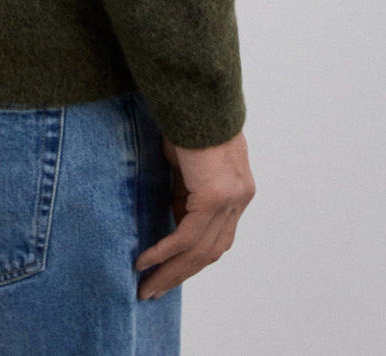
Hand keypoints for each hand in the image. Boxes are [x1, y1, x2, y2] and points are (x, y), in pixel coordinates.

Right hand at [135, 128, 254, 300]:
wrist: (197, 94)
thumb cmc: (188, 120)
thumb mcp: (186, 164)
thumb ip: (186, 193)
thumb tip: (175, 220)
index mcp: (237, 191)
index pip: (216, 237)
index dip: (192, 260)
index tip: (168, 274)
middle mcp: (239, 198)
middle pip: (210, 251)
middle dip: (180, 275)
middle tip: (153, 292)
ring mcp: (231, 198)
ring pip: (200, 250)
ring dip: (171, 272)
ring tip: (146, 286)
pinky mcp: (215, 195)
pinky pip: (187, 235)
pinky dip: (164, 251)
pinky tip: (145, 262)